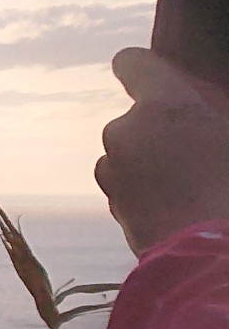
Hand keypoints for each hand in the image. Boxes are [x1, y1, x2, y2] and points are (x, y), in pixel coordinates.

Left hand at [98, 47, 228, 253]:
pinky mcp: (114, 210)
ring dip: (154, 166)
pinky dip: (150, 196)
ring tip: (198, 189)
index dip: (146, 70)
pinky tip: (187, 214)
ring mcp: (114, 174)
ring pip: (132, 158)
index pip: (133, 63)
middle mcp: (125, 133)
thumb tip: (208, 125)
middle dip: (162, 132)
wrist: (214, 265)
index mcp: (163, 105)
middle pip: (138, 119)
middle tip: (202, 152)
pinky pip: (131, 191)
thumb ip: (215, 116)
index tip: (161, 80)